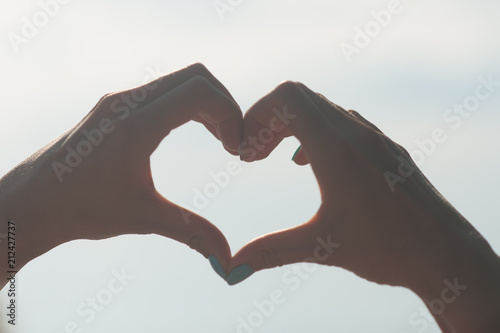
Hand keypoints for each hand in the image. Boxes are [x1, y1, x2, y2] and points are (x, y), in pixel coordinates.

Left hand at [0, 63, 241, 287]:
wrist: (32, 202)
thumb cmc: (81, 209)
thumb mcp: (143, 217)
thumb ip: (191, 232)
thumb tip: (227, 262)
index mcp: (135, 126)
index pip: (199, 92)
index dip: (229, 113)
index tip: (235, 148)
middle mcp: (127, 103)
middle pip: (196, 77)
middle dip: (224, 105)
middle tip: (231, 142)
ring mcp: (119, 100)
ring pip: (180, 80)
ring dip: (207, 104)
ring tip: (219, 139)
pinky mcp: (115, 105)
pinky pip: (164, 89)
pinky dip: (188, 104)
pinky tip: (194, 132)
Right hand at [227, 81, 499, 331]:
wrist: (445, 254)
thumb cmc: (388, 249)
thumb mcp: (322, 247)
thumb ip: (272, 251)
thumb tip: (232, 267)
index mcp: (337, 149)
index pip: (287, 98)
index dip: (256, 117)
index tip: (245, 153)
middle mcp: (356, 133)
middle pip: (299, 96)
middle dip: (267, 121)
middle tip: (253, 156)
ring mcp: (374, 138)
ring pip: (322, 107)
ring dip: (290, 125)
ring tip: (274, 157)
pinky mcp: (385, 148)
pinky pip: (342, 121)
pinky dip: (314, 132)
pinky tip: (309, 163)